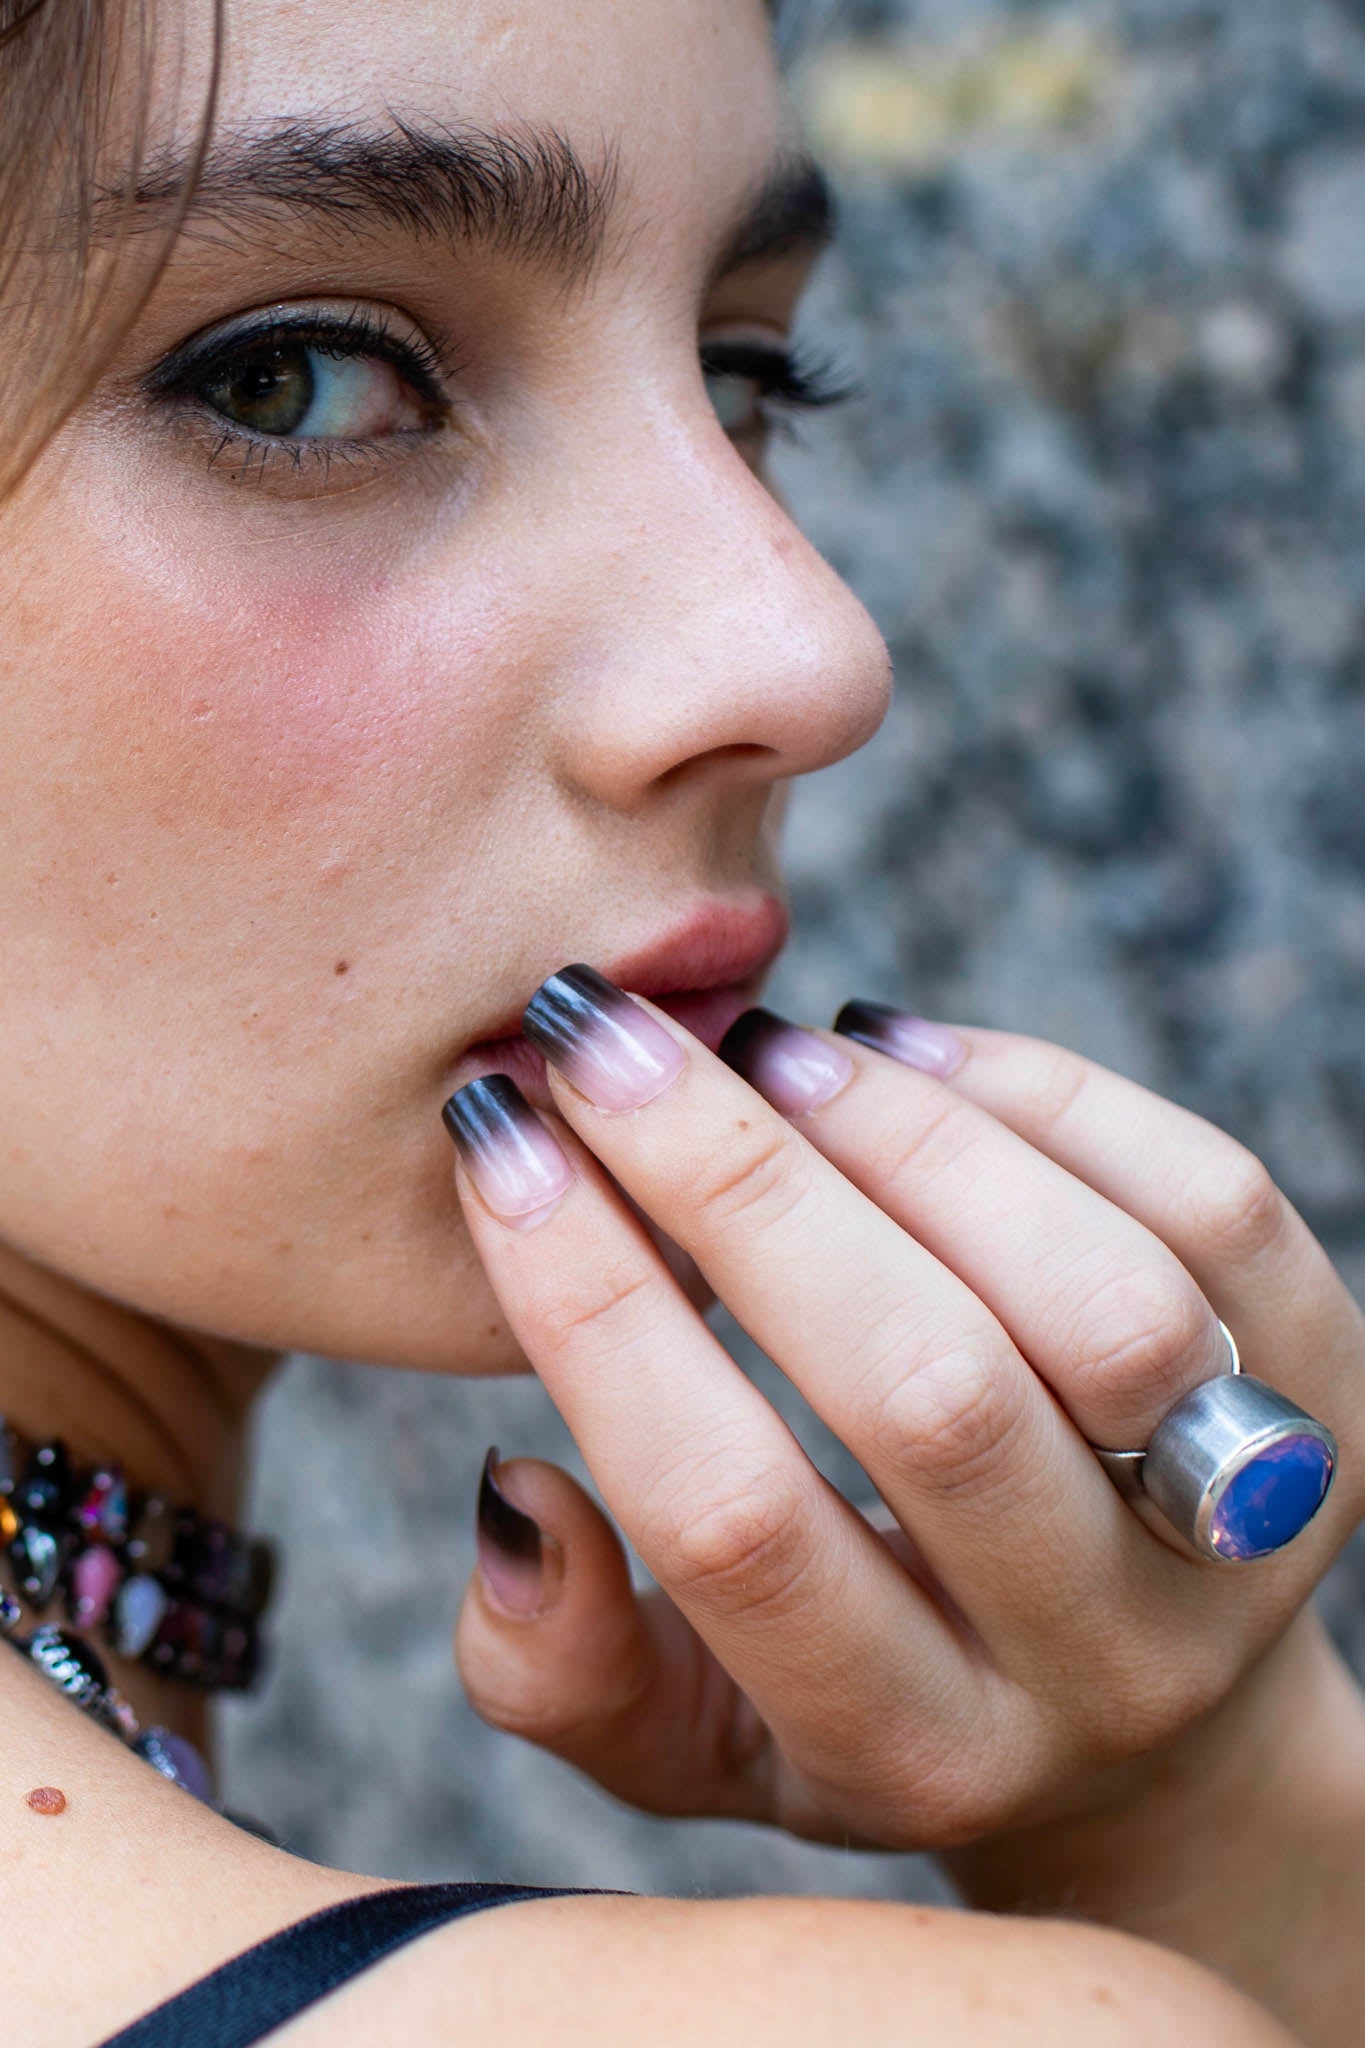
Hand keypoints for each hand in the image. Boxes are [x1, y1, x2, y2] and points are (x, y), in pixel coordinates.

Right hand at [451, 972, 1364, 1858]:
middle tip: (604, 1042)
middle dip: (737, 1187)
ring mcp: (1241, 1522)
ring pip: (1096, 1301)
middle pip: (926, 1394)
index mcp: (912, 1748)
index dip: (597, 1311)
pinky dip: (1042, 1098)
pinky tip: (899, 1049)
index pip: (733, 1522)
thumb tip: (516, 1495)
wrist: (1152, 1716)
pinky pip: (1212, 1208)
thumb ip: (569, 1670)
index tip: (499, 1144)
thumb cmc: (872, 1694)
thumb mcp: (699, 1742)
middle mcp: (1099, 1658)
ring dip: (904, 1139)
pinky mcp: (1331, 1388)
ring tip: (762, 1047)